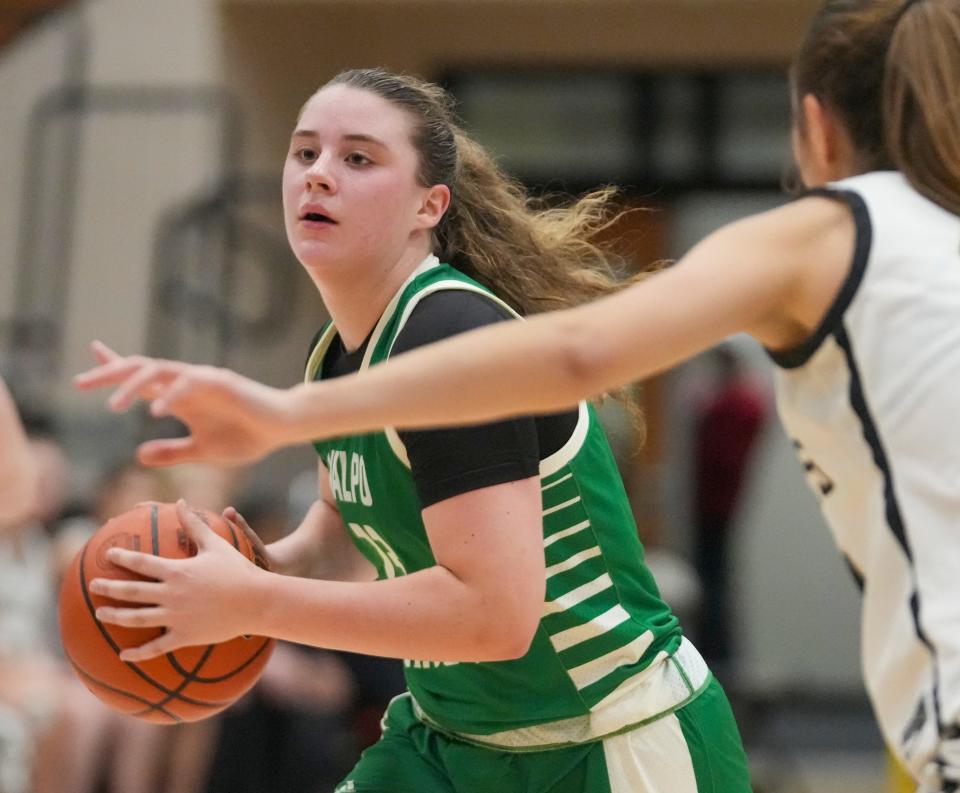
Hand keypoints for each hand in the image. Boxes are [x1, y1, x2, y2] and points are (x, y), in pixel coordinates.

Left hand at [74, 341, 292, 466]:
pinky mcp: (221, 382)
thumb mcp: (202, 451)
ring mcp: (203, 380)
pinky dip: (170, 394)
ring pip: (159, 370)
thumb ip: (172, 452)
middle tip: (80, 384)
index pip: (140, 379)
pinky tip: (154, 409)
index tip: (84, 374)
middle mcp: (186, 383)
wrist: (283, 428)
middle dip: (109, 372)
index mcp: (180, 397)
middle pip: (140, 368)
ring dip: (133, 384)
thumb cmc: (248, 436)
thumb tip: (138, 455)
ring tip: (112, 406)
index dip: (112, 372)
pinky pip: (189, 383)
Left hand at [88, 500, 268, 660]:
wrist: (256, 601)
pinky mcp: (184, 636)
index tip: (108, 555)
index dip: (122, 557)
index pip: (141, 562)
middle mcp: (171, 594)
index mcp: (177, 571)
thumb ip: (195, 524)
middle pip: (131, 591)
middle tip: (94, 585)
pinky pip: (155, 648)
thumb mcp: (216, 544)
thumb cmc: (238, 570)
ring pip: (137, 619)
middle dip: (108, 588)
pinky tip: (123, 655)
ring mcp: (176, 617)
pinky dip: (137, 653)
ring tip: (100, 615)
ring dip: (115, 617)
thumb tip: (180, 501)